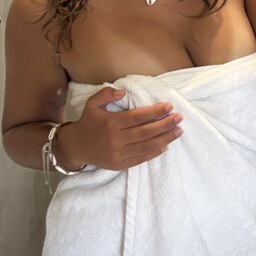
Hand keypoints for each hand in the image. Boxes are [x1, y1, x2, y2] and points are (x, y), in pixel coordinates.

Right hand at [57, 88, 182, 170]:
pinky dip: (154, 153)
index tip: (169, 107)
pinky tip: (165, 146)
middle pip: (146, 132)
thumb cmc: (88, 122)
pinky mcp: (120, 164)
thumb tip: (122, 91)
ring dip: (165, 139)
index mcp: (111, 123)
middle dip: (165, 125)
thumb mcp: (92, 104)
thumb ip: (106, 94)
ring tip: (178, 131)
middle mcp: (116, 139)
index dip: (155, 112)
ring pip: (146, 147)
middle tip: (179, 118)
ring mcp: (118, 154)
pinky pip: (140, 159)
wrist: (76, 147)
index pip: (138, 117)